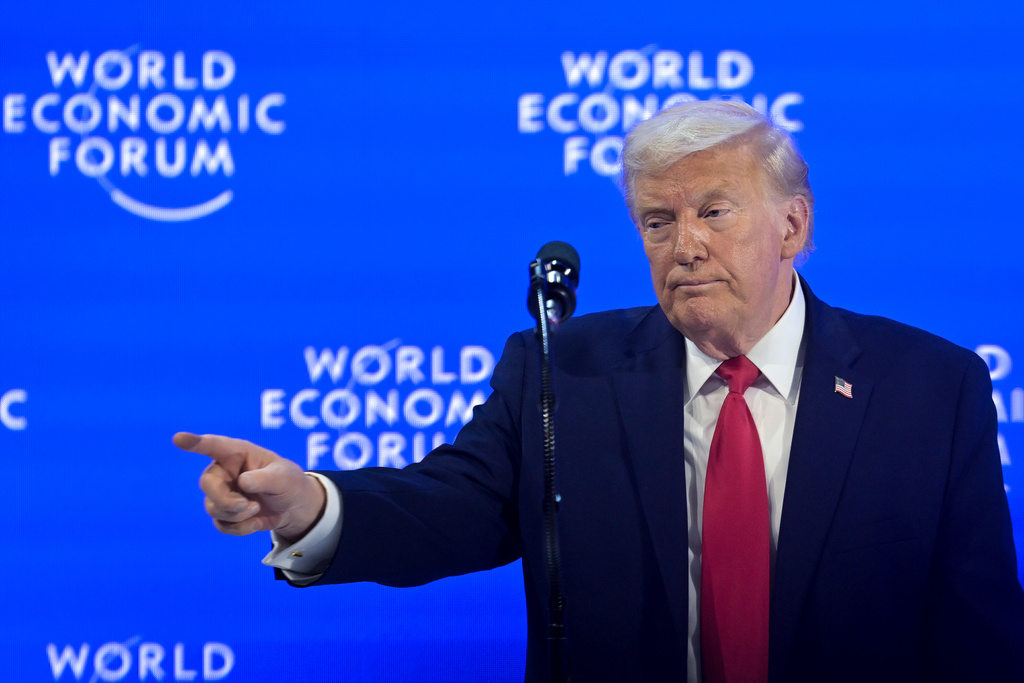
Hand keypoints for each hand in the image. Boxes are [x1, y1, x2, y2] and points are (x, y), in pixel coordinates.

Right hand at [174, 432, 325, 541]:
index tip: (178, 438)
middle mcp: (225, 470)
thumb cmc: (289, 482)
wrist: (294, 507)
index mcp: (238, 453)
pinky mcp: (224, 512)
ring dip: (237, 515)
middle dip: (226, 500)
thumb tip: (243, 482)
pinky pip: (221, 524)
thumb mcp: (284, 477)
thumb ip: (265, 478)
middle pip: (207, 484)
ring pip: (212, 507)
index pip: (213, 445)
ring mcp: (222, 492)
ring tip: (257, 509)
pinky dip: (239, 528)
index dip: (195, 442)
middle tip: (248, 505)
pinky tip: (255, 522)